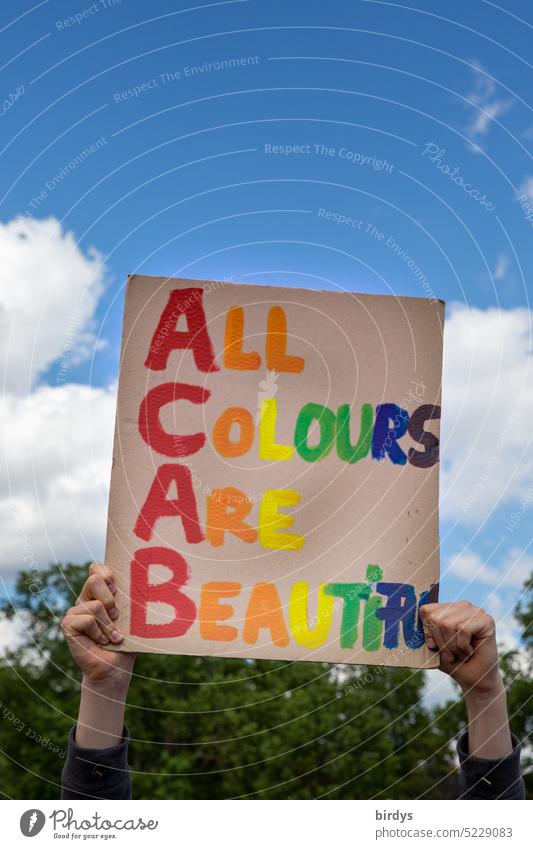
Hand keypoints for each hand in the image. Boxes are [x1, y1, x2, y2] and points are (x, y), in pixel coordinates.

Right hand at [61, 562, 134, 690]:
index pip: (97, 569)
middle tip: (117, 615)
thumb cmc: (127, 642)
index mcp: (100, 593)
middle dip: (111, 598)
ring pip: (95, 605)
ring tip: (112, 636)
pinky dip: (98, 633)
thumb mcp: (133, 617)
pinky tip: (102, 642)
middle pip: (95, 579)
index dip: (107, 574)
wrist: (116, 668)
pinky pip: (86, 620)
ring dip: (108, 625)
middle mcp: (86, 599)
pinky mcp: (68, 624)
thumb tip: (150, 584)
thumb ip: (132, 599)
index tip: (118, 589)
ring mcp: (75, 611)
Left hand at [420, 601, 499, 695]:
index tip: (434, 646)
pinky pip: (462, 629)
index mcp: (448, 608)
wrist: (475, 680)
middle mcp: (462, 606)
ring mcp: (475, 611)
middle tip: (450, 654)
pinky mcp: (486, 620)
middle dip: (440, 642)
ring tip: (460, 653)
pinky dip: (462, 646)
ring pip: (447, 624)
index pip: (426, 610)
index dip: (427, 632)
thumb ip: (425, 634)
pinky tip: (470, 651)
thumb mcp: (434, 647)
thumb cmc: (454, 662)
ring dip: (452, 647)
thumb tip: (409, 627)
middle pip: (435, 618)